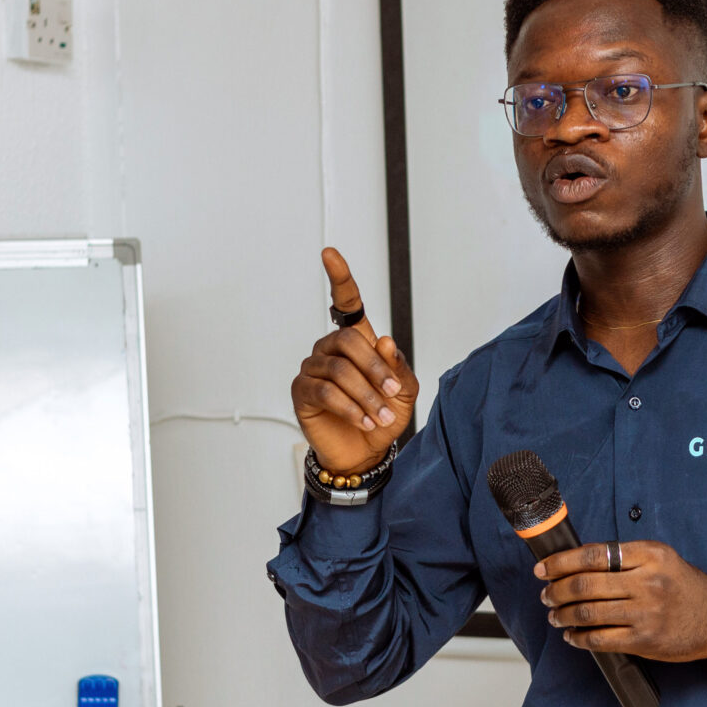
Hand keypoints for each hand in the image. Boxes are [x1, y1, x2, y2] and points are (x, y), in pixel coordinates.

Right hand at [291, 248, 417, 475]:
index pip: (346, 302)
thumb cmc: (384, 416)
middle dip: (376, 369)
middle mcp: (331, 349)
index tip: (329, 253)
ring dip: (366, 394)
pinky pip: (325, 391)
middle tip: (393, 393)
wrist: (366, 452)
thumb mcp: (404, 392)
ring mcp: (314, 368)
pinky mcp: (302, 391)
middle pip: (348, 341)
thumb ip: (399, 367)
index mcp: (356, 341)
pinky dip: (349, 406)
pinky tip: (363, 420)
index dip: (339, 278)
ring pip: (339, 370)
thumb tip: (384, 340)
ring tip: (379, 416)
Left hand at [537, 541, 706, 662]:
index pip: (593, 555)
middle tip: (547, 594)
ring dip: (563, 614)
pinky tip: (572, 635)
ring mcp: (646, 613)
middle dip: (556, 591)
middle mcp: (647, 582)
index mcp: (649, 555)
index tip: (544, 569)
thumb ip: (625, 557)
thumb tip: (577, 562)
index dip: (561, 562)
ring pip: (588, 613)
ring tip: (555, 615)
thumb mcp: (661, 558)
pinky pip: (600, 639)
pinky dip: (579, 638)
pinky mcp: (644, 640)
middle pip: (585, 584)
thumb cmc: (683, 586)